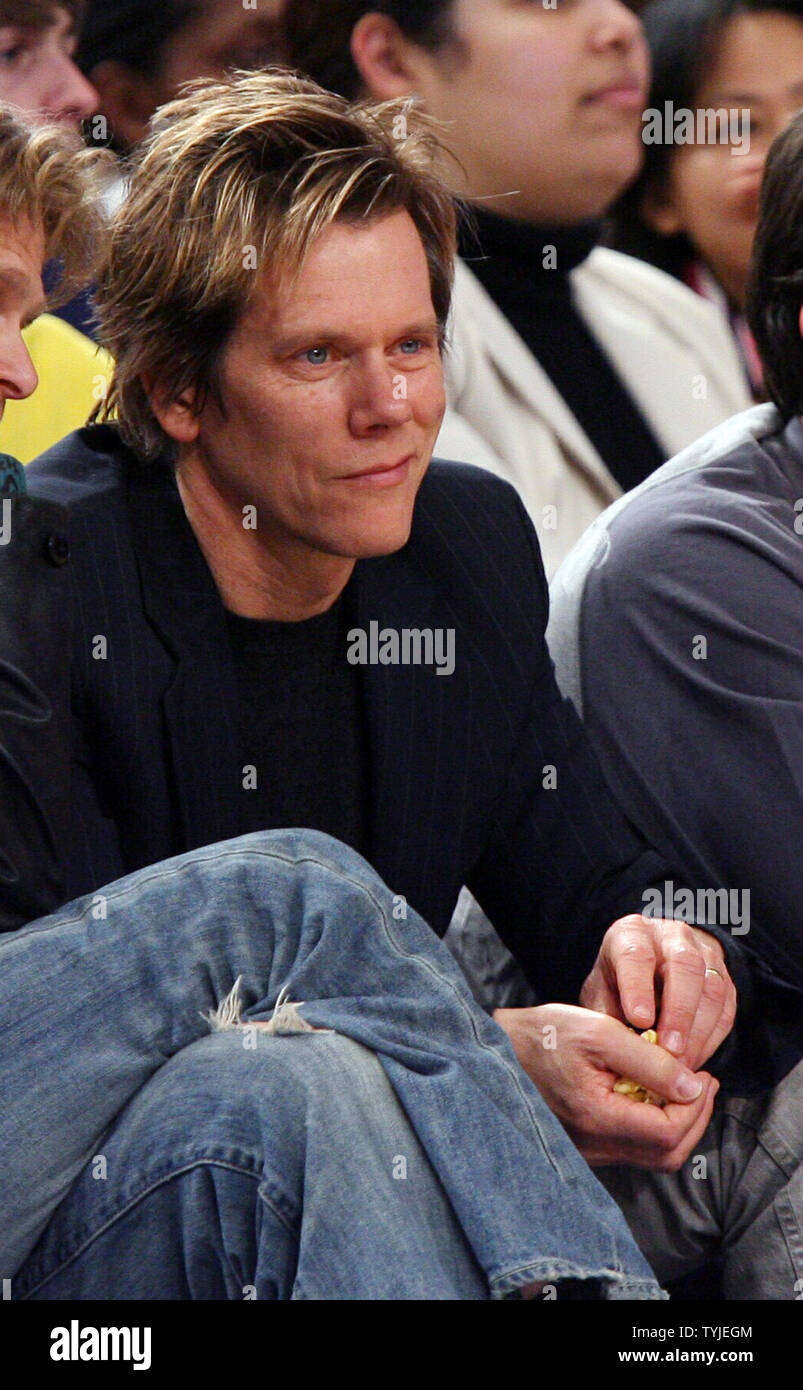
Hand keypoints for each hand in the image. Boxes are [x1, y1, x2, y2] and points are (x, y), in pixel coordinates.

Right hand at [493, 1003, 718, 1169]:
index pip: (668, 1133)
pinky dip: (657, 1126)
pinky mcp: (588, 1148)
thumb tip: (693, 1086)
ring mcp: (590, 1153)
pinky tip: (657, 1095)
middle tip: (704, 1082)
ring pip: (655, 1157)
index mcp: (596, 1118)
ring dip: (680, 1124)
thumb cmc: (544, 1035)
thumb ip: (650, 1060)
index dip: (696, 1106)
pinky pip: (635, 1149)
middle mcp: (594, 1147)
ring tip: (685, 1086)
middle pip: (668, 1154)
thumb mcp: (599, 1032)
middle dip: (696, 1118)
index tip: (701, 1073)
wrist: (499, 1053)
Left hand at [580, 914, 736, 1070]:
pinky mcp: (724, 979)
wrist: (648, 968)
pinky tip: (695, 1060)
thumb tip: (615, 1051)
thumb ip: (606, 1017)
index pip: (637, 954)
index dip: (638, 988)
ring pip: (711, 988)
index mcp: (632, 933)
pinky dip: (711, 1039)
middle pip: (684, 965)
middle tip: (670, 1050)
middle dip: (679, 1011)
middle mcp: (672, 937)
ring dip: (698, 1032)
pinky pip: (726, 1009)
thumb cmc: (617, 982)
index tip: (639, 1021)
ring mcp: (704, 955)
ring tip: (681, 1065)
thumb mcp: (600, 992)